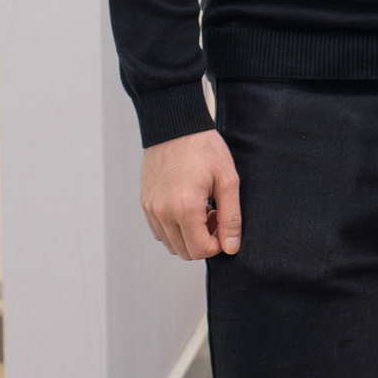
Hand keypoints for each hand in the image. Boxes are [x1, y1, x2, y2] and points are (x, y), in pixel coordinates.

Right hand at [140, 129, 239, 262]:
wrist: (175, 125)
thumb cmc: (204, 148)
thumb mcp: (227, 180)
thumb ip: (231, 217)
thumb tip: (231, 247)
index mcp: (185, 208)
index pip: (201, 251)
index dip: (218, 244)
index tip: (223, 222)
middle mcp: (163, 212)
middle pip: (185, 252)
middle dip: (204, 241)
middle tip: (214, 215)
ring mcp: (151, 209)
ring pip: (171, 244)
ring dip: (189, 235)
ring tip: (201, 209)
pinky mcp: (145, 203)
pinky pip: (159, 231)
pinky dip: (175, 228)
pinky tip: (186, 206)